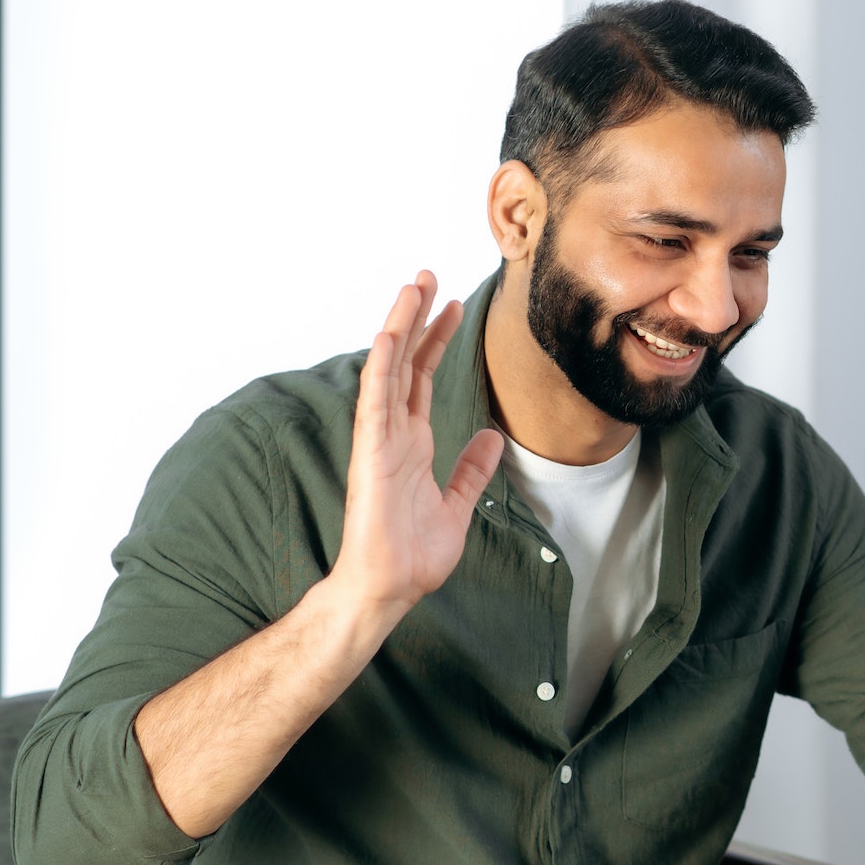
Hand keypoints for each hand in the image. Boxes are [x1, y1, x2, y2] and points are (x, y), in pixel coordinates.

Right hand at [331, 272, 503, 616]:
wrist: (388, 589)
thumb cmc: (413, 555)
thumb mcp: (457, 505)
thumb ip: (471, 469)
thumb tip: (493, 437)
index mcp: (411, 442)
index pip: (421, 378)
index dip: (435, 340)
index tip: (452, 305)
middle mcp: (392, 433)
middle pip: (404, 362)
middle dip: (416, 318)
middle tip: (428, 275)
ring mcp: (379, 440)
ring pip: (388, 370)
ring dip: (399, 327)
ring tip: (412, 286)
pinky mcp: (371, 454)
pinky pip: (375, 403)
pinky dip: (382, 368)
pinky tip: (390, 335)